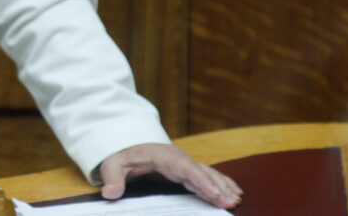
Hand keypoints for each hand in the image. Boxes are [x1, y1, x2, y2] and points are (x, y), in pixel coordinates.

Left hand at [99, 143, 241, 208]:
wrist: (125, 146)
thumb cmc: (121, 156)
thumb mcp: (112, 165)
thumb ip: (112, 178)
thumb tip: (110, 192)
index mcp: (163, 156)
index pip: (185, 168)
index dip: (201, 181)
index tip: (214, 194)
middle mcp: (178, 158)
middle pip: (201, 171)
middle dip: (217, 186)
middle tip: (231, 202)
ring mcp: (184, 163)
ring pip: (207, 173)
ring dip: (223, 185)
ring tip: (236, 200)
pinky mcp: (186, 169)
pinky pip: (207, 175)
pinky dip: (221, 183)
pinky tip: (234, 192)